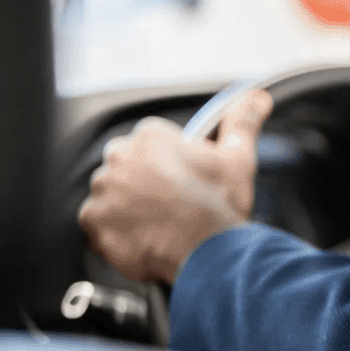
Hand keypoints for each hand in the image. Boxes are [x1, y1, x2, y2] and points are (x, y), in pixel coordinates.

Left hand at [79, 88, 270, 284]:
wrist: (207, 252)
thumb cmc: (221, 206)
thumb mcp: (237, 160)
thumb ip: (242, 124)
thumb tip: (257, 98)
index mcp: (150, 136)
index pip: (149, 148)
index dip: (167, 171)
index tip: (181, 187)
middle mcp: (120, 155)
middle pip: (125, 170)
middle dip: (141, 187)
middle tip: (169, 209)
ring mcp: (104, 188)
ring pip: (110, 196)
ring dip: (126, 210)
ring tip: (157, 228)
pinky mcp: (92, 218)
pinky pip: (95, 224)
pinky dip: (112, 234)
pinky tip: (140, 240)